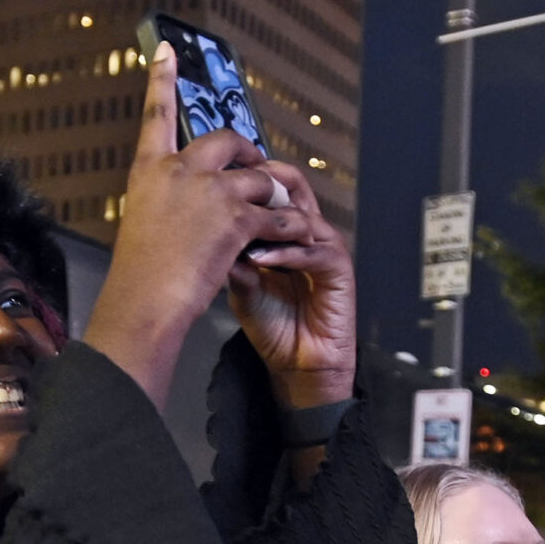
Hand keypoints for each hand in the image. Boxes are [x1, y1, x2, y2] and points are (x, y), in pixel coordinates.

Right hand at [86, 43, 312, 402]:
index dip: (162, 81)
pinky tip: (293, 236)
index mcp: (149, 172)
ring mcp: (209, 191)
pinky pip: (275, 213)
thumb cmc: (141, 278)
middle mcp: (179, 171)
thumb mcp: (144, 225)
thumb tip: (190, 205)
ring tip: (277, 214)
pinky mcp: (236, 216)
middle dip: (249, 153)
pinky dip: (288, 225)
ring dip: (271, 195)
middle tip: (258, 169)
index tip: (167, 52)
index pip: (156, 116)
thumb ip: (167, 202)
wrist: (146, 302)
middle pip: (226, 140)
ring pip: (257, 177)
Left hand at [227, 164, 354, 408]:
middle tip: (239, 186)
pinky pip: (316, 251)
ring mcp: (324, 248)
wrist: (296, 365)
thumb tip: (206, 228)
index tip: (216, 178)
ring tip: (244, 226)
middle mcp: (306, 233)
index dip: (246, 178)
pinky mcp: (339, 269)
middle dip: (267, 182)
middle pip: (294, 187)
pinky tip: (262, 258)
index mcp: (283, 231)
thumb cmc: (273, 325)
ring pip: (303, 216)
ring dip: (272, 221)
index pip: (270, 189)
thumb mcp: (241, 284)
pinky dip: (288, 253)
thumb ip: (230, 255)